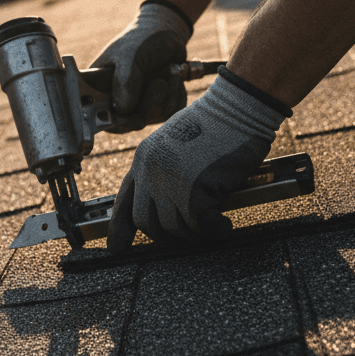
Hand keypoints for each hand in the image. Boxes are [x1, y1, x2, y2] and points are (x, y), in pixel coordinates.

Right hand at [90, 0, 190, 131]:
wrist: (167, 33)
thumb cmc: (142, 39)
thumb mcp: (131, 55)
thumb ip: (125, 80)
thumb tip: (122, 109)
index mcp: (99, 88)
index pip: (99, 117)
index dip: (116, 121)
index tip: (132, 112)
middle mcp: (117, 100)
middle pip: (131, 123)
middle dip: (150, 105)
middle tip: (158, 83)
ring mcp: (139, 105)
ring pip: (154, 119)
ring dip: (168, 97)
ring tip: (168, 75)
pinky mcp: (158, 105)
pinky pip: (170, 114)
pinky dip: (177, 97)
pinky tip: (174, 81)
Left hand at [107, 70, 288, 252]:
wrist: (237, 107)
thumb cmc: (216, 124)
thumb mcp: (176, 144)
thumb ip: (163, 171)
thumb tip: (164, 205)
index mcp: (143, 159)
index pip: (124, 201)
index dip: (119, 229)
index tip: (117, 248)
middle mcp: (151, 171)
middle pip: (147, 222)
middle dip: (167, 237)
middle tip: (187, 238)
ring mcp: (171, 180)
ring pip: (175, 228)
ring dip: (195, 234)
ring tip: (211, 227)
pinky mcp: (196, 189)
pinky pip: (202, 225)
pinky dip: (215, 230)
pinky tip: (223, 225)